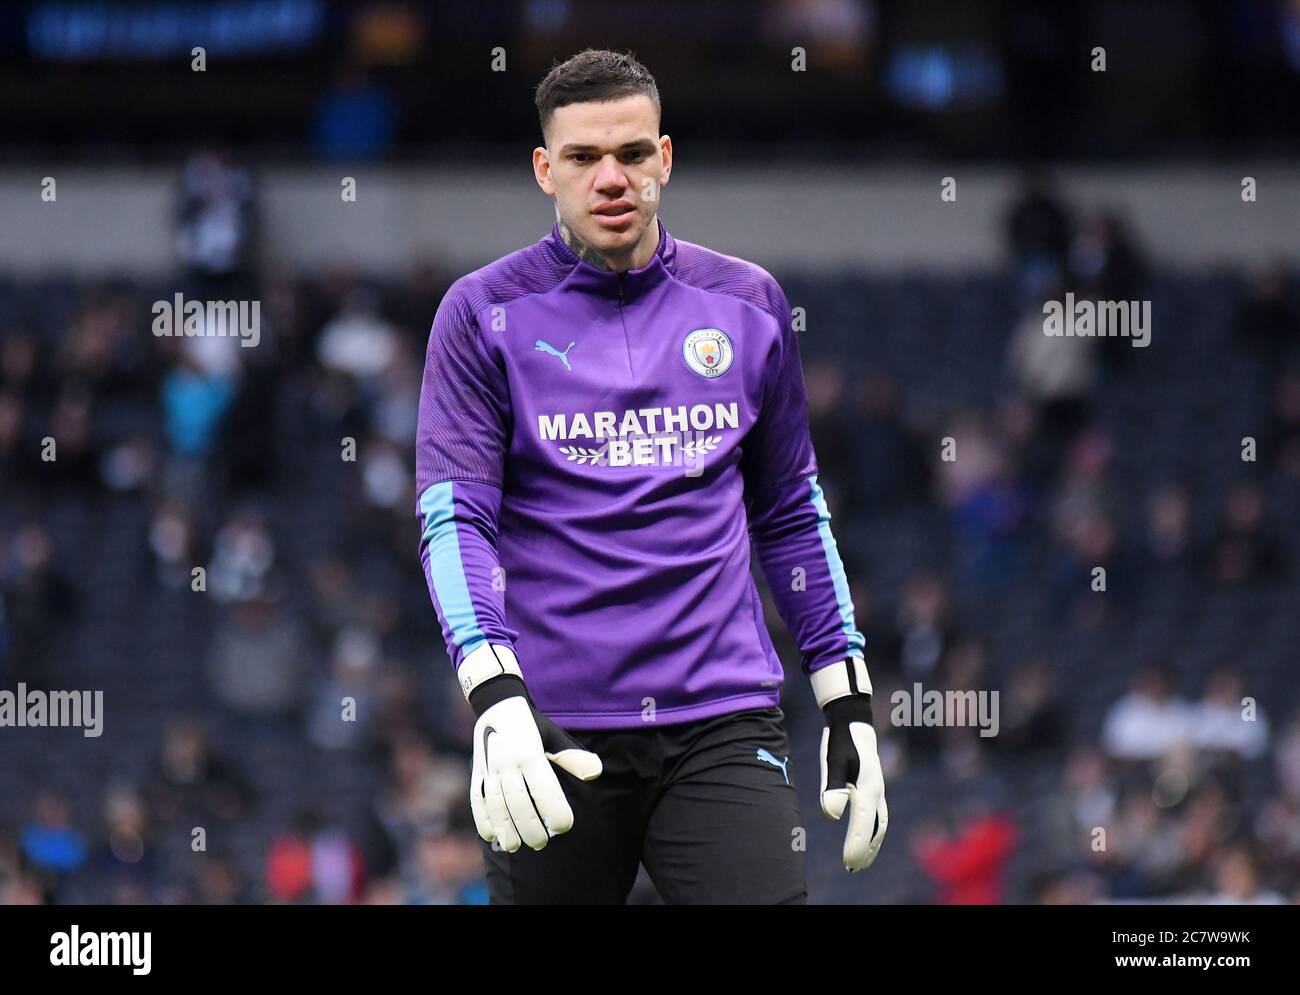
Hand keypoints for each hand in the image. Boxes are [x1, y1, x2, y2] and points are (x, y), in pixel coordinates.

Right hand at [469, 677, 601, 852]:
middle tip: (542, 844)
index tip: (564, 826)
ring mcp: (489, 768)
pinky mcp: (477, 772)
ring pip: (496, 805)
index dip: (555, 811)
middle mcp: (507, 762)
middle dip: (530, 828)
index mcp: (530, 753)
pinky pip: (477, 799)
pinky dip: (483, 819)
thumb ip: (573, 757)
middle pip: (518, 803)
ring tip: (517, 846)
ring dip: (506, 829)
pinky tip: (492, 836)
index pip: (544, 789)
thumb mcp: (555, 736)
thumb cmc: (533, 726)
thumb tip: (596, 772)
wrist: (497, 705)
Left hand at [813, 659, 888, 871]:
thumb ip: (832, 787)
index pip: (863, 824)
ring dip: (871, 845)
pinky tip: (865, 839)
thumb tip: (832, 816)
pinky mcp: (874, 789)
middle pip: (876, 829)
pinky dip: (873, 833)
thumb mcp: (832, 760)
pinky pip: (878, 817)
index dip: (857, 845)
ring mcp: (878, 791)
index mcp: (869, 787)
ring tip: (859, 862)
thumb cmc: (840, 740)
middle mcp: (877, 792)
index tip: (847, 862)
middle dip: (865, 851)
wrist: (852, 721)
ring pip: (879, 825)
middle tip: (852, 869)